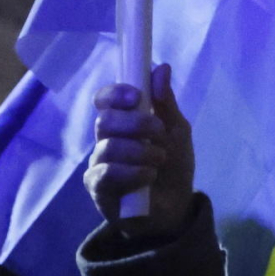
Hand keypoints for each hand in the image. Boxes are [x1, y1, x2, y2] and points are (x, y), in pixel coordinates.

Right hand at [84, 63, 196, 238]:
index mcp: (122, 121)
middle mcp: (106, 140)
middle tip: (159, 133)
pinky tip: (148, 177)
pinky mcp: (98, 189)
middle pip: (104, 121)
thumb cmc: (173, 165)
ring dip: (140, 152)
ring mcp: (99, 164)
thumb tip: (162, 67)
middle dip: (135, 124)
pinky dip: (132, 173)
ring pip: (107, 147)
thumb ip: (166, 102)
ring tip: (160, 160)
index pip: (105, 99)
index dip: (116, 94)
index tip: (138, 97)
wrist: (176, 208)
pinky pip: (105, 174)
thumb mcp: (177, 131)